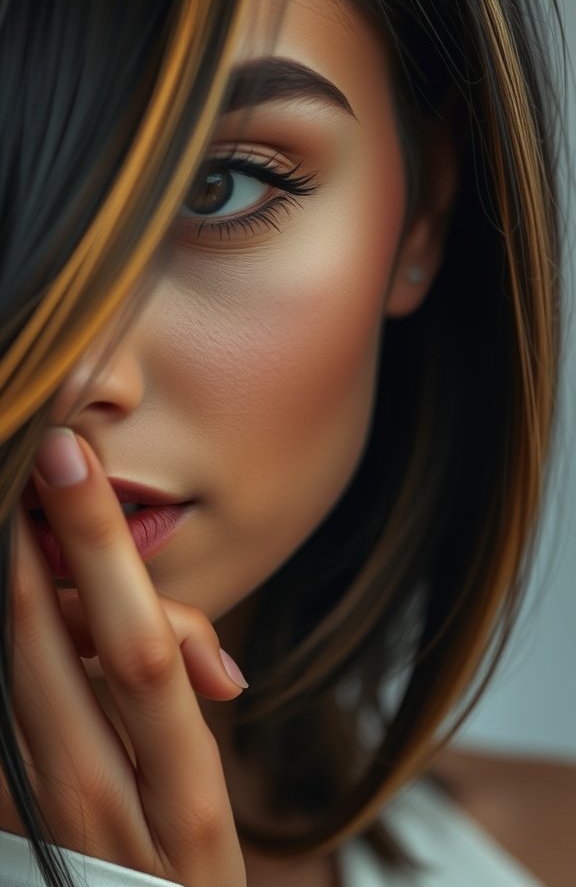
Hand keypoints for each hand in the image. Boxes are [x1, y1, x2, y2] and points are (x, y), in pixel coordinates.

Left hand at [4, 428, 246, 885]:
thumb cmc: (182, 873)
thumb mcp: (206, 797)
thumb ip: (186, 696)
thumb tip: (198, 647)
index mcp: (182, 796)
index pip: (140, 648)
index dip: (101, 551)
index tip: (71, 466)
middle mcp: (98, 803)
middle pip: (49, 648)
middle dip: (33, 548)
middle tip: (30, 461)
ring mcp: (38, 815)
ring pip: (13, 677)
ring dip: (11, 593)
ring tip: (20, 523)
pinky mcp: (4, 814)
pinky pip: (3, 716)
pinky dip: (13, 646)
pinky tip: (18, 599)